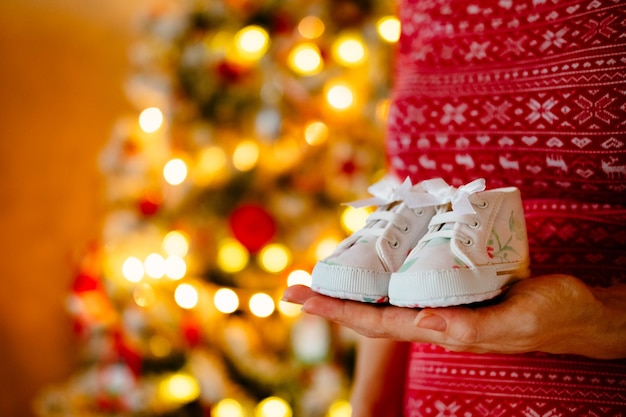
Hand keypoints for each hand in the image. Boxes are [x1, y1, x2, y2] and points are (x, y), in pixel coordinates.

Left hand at [282, 275, 625, 358]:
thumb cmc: (550, 316)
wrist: (576, 309)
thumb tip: (420, 322)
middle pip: (370, 310)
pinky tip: (374, 255)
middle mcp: (433, 316)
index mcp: (440, 328)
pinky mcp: (454, 283)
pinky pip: (410, 277)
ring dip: (352, 284)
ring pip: (386, 294)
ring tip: (321, 270)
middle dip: (330, 298)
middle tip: (293, 285)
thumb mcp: (514, 322)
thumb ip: (468, 328)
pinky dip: (385, 268)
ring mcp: (442, 301)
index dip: (336, 309)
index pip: (376, 322)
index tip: (301, 295)